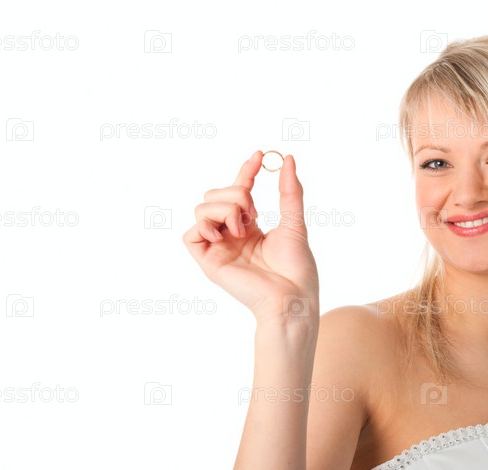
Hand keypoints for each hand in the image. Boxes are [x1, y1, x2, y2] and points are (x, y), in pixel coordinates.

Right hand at [183, 150, 318, 321]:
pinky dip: (205, 225)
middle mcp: (230, 236)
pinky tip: (227, 234)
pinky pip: (190, 234)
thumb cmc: (297, 268)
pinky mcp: (208, 262)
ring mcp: (218, 248)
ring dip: (225, 208)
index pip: (239, 191)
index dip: (246, 171)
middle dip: (236, 194)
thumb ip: (289, 192)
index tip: (259, 155)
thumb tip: (289, 160)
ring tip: (243, 227)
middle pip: (214, 195)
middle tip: (254, 214)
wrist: (293, 296)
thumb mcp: (295, 222)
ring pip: (201, 208)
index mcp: (249, 228)